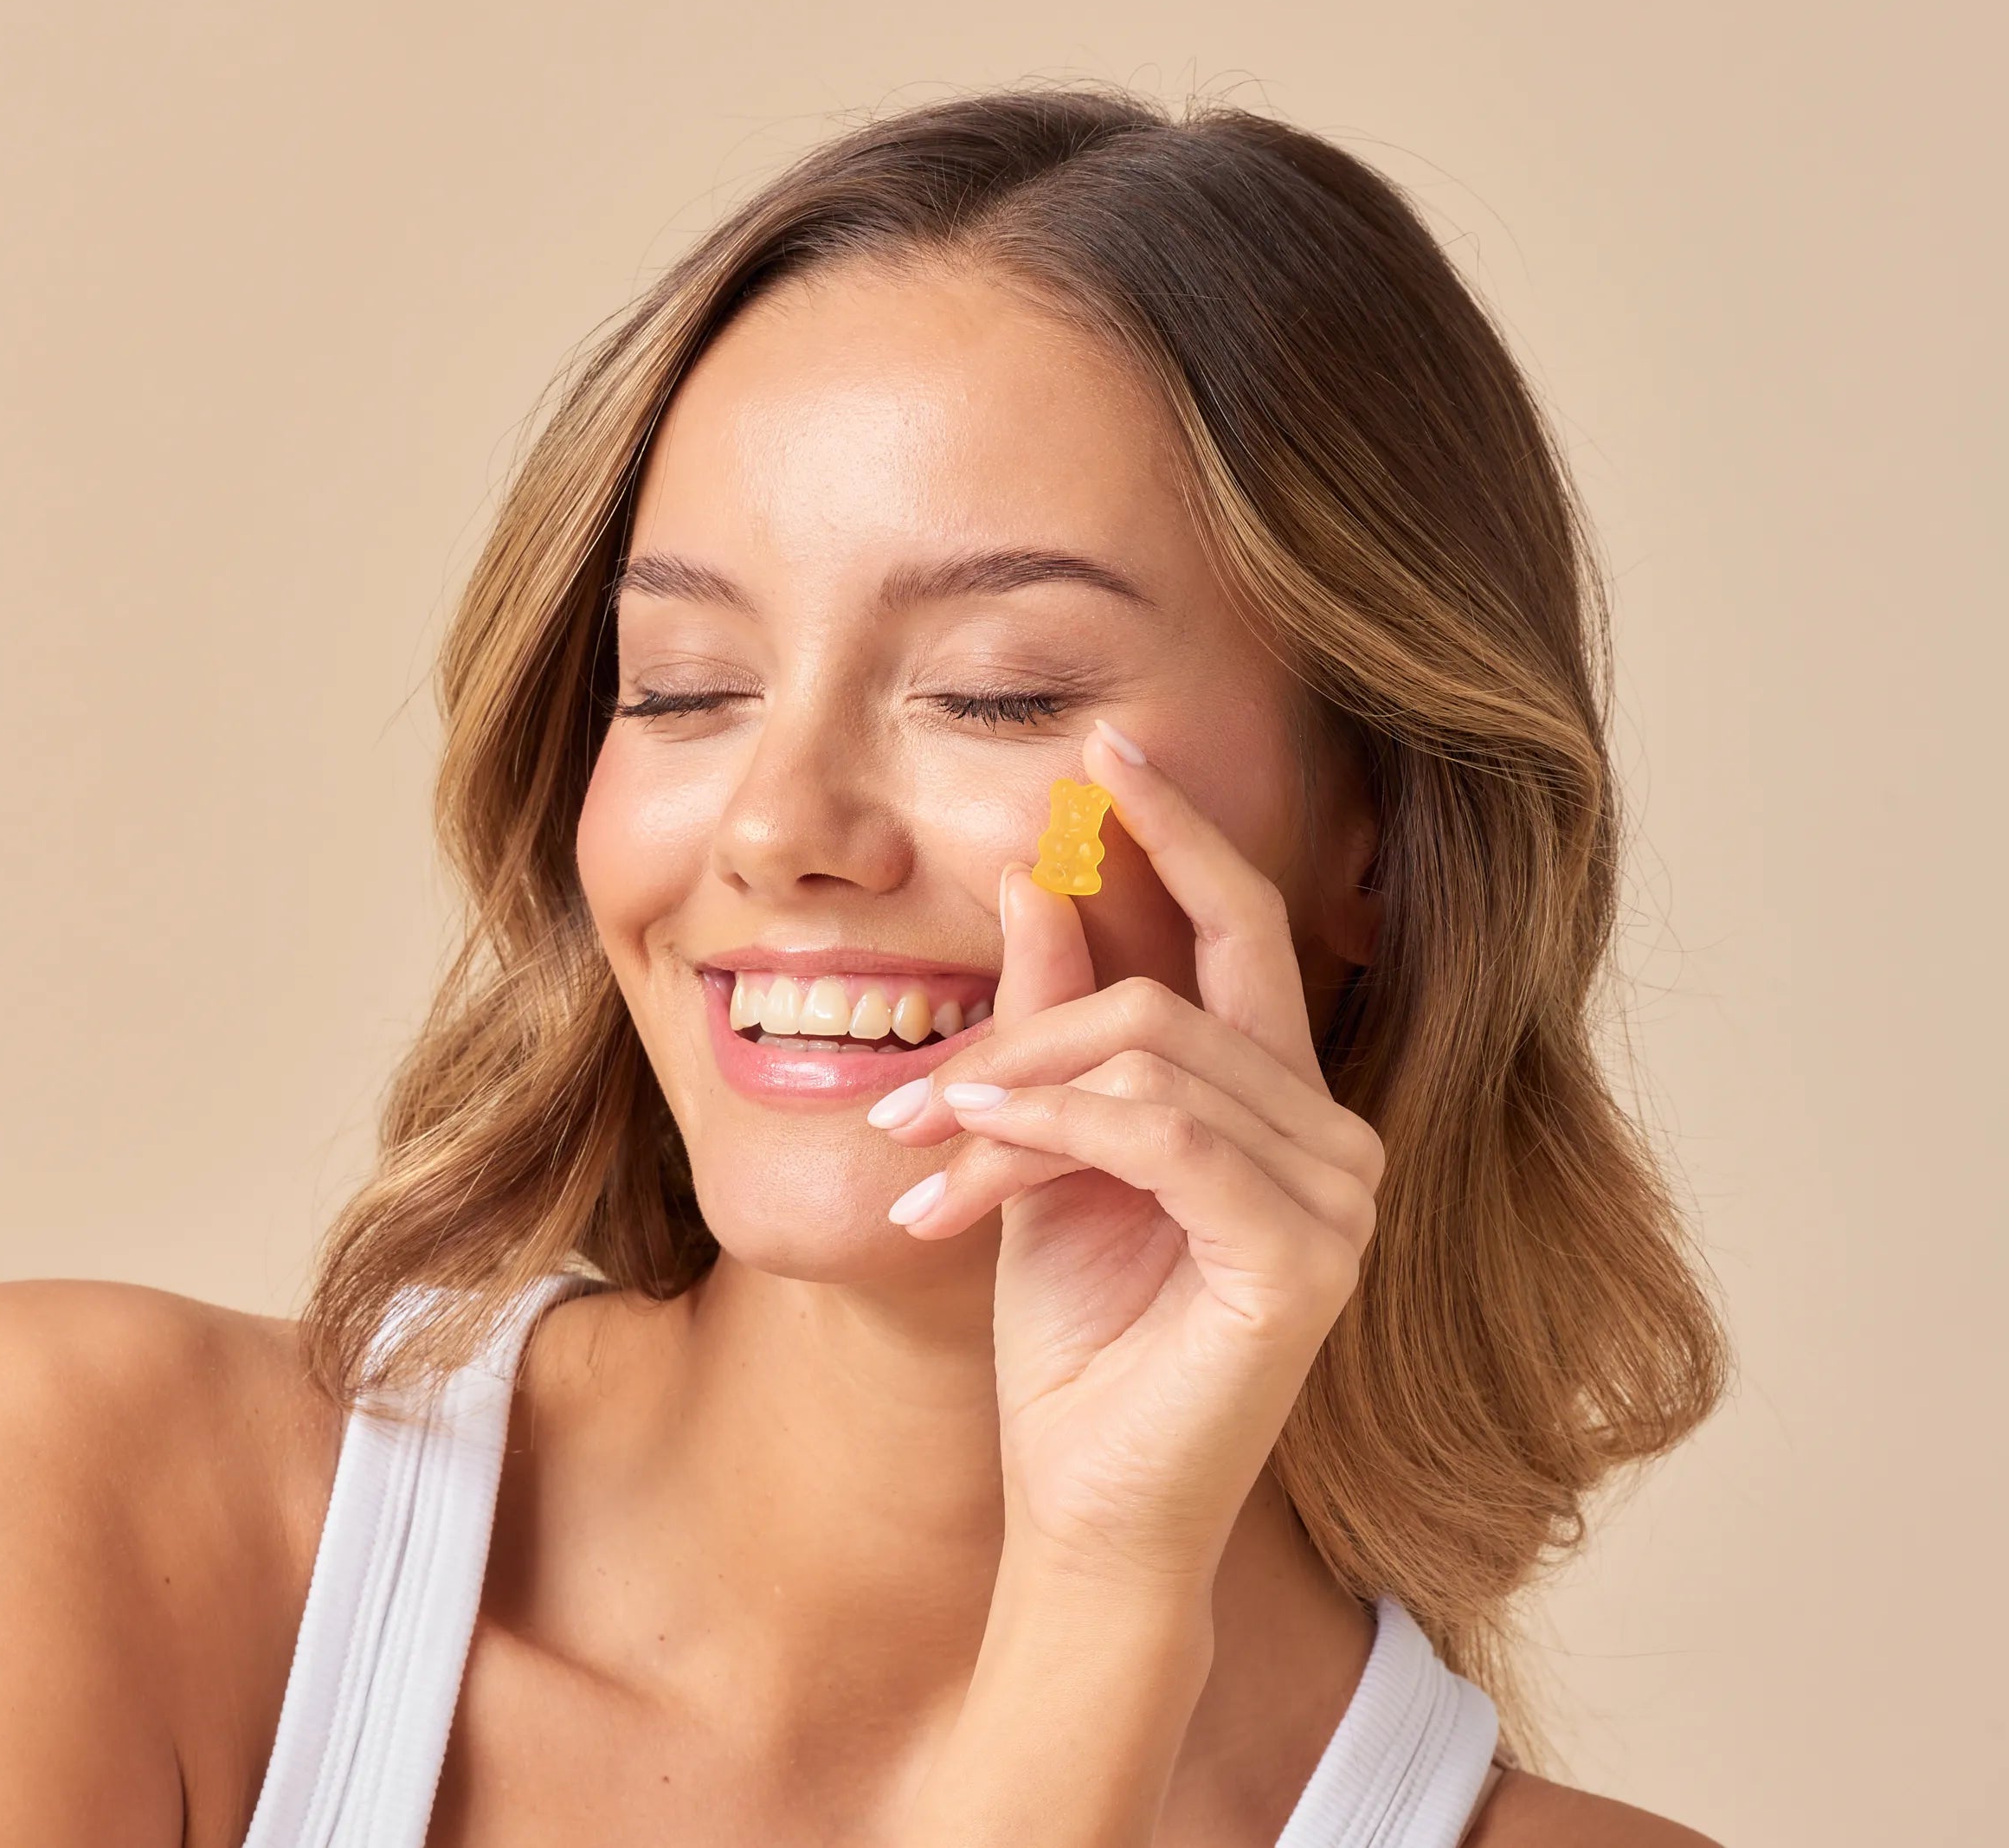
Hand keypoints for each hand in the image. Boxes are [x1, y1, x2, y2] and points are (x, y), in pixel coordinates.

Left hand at [877, 723, 1384, 1588]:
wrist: (1085, 1504)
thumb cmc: (1071, 1338)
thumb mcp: (1039, 1151)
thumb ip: (1053, 1022)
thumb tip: (1037, 879)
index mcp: (1275, 1099)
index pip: (1245, 924)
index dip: (1181, 826)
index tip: (1104, 742)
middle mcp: (1329, 1133)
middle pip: (1166, 994)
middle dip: (1022, 1023)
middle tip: (912, 1087)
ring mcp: (1335, 1196)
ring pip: (1149, 1057)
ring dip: (1013, 1089)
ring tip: (920, 1141)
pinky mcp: (1302, 1257)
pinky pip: (1163, 1133)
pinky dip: (1053, 1126)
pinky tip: (969, 1148)